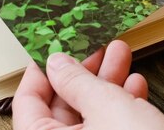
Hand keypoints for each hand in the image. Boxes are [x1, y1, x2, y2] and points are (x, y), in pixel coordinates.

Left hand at [12, 40, 163, 129]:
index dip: (41, 70)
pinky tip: (135, 87)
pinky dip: (121, 107)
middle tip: (98, 47)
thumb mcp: (107, 107)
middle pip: (61, 107)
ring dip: (107, 84)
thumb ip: (78, 81)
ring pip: (89, 116)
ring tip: (122, 55)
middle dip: (85, 72)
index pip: (27, 102)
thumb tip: (57, 63)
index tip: (55, 46)